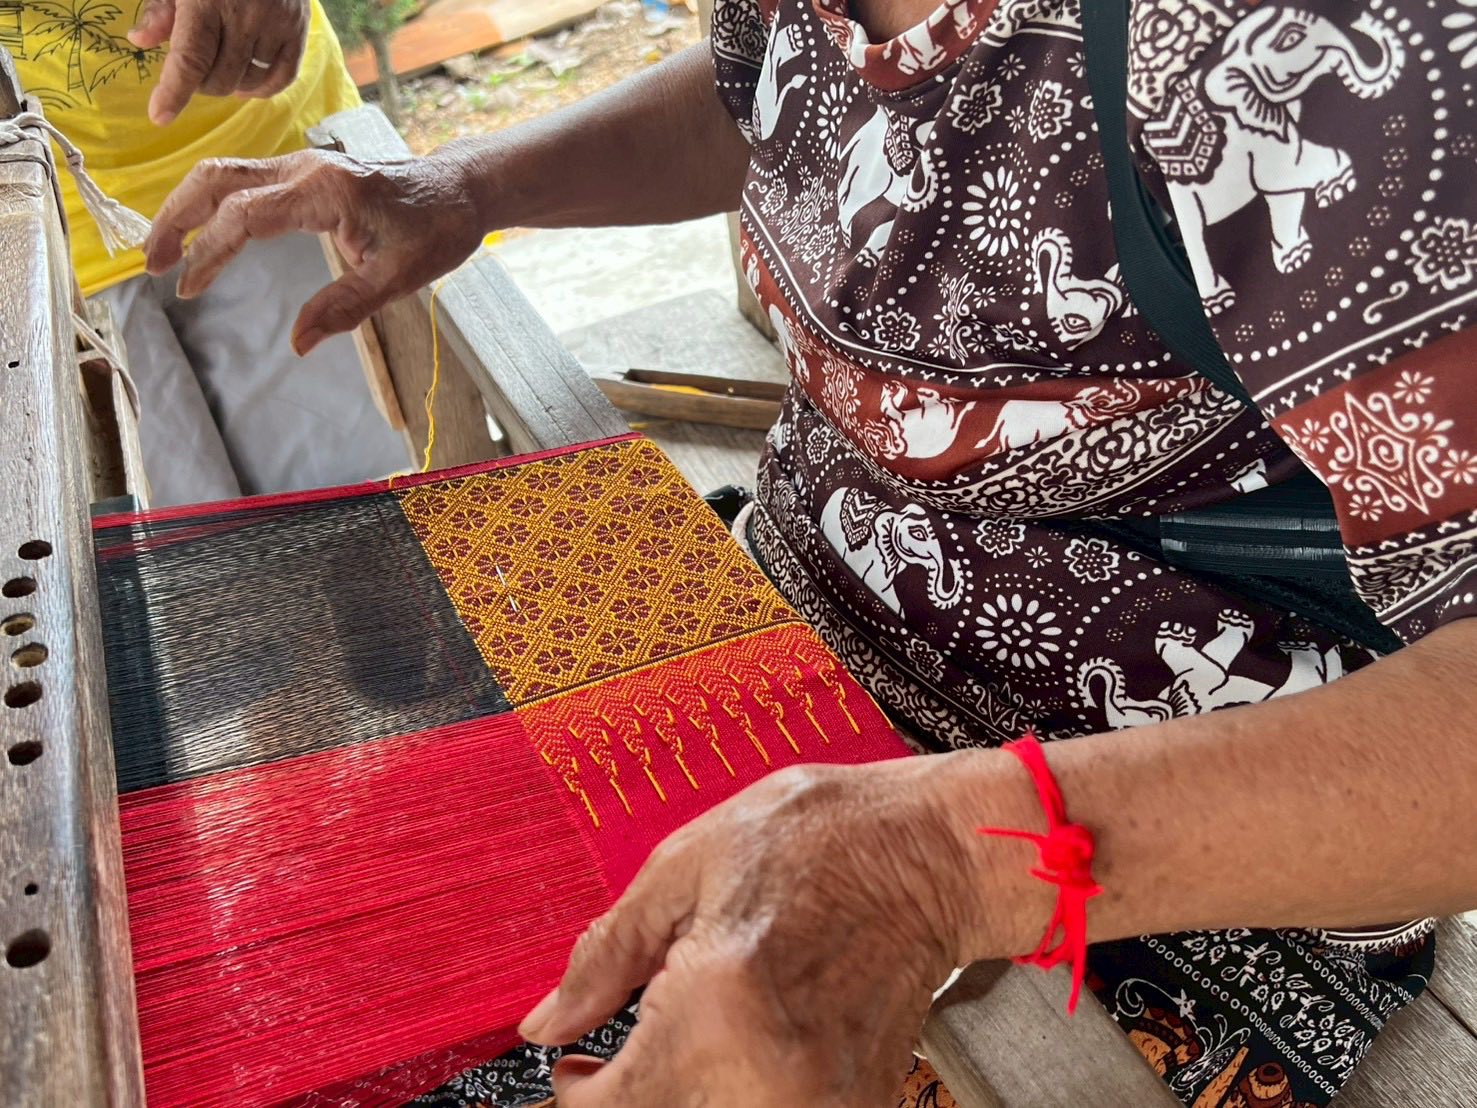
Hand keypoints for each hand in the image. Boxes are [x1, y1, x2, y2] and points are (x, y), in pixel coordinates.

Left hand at [128, 0, 311, 124]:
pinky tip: (247, 85)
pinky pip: (281, 78)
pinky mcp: (297, 31)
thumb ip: (161, 8)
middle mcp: (244, 16)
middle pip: (219, 78)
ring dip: (229, 86)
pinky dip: (262, 89)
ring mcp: (275, 25)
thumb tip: (140, 40)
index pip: (190, 59)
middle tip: (195, 69)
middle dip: (201, 83)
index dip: (174, 92)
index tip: (159, 116)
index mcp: (207, 0)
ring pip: (248, 83)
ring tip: (220, 70)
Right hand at [144, 148, 486, 354]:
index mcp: (325, 192)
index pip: (245, 216)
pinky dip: (213, 202)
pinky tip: (202, 233)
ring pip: (225, 173)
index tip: (189, 287)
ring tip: (166, 251)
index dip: (210, 252)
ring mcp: (302, 164)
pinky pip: (246, 179)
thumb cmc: (436, 230)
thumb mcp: (398, 279)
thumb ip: (345, 309)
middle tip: (152, 264)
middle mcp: (305, 168)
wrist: (460, 190)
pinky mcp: (305, 171)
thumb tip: (297, 343)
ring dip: (188, 207)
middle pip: (217, 179)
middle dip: (176, 218)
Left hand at [520, 756, 1035, 1106]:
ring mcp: (820, 1105)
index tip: (569, 1071)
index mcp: (720, 1004)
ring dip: (672, 1101)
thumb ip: (608, 953)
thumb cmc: (823, 838)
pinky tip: (719, 1063)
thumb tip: (546, 1023)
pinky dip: (728, 1101)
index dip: (572, 1097)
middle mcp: (772, 1075)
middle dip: (619, 1102)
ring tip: (660, 1058)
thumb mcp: (690, 863)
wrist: (935, 854)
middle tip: (597, 1068)